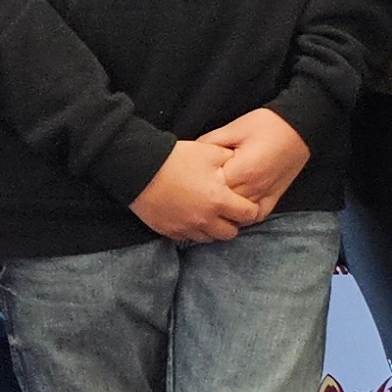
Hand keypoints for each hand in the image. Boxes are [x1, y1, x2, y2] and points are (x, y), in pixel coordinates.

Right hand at [130, 139, 263, 242]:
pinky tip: (192, 216)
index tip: (247, 203)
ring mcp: (186, 228)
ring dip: (214, 228)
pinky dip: (194, 230)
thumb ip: (231, 160)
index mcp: (219, 200)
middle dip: (233, 223)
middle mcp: (204, 220)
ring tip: (210, 213)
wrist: (140, 170)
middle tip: (229, 210)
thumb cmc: (177, 159)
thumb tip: (241, 163)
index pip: (248, 215)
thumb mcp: (210, 152)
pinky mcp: (169, 231)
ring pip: (210, 238)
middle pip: (230, 233)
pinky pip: (189, 238)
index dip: (251, 209)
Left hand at [199, 107, 312, 215]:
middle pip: (223, 206)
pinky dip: (245, 218)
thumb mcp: (235, 127)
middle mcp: (253, 189)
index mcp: (241, 171)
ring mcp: (265, 196)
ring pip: (238, 216)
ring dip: (224, 212)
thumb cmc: (267, 124)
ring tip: (210, 205)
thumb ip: (210, 143)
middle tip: (196, 195)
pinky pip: (257, 216)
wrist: (301, 126)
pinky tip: (235, 212)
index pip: (212, 188)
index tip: (190, 180)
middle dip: (209, 201)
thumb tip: (191, 154)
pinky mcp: (275, 198)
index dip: (198, 185)